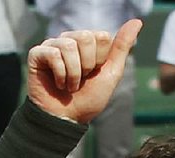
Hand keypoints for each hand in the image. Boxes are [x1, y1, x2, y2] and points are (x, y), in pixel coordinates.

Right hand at [25, 19, 141, 123]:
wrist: (67, 119)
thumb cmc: (88, 99)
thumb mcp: (111, 73)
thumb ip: (122, 47)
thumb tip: (137, 22)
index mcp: (88, 44)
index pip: (102, 36)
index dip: (101, 60)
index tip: (94, 74)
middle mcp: (70, 41)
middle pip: (86, 37)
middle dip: (87, 65)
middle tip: (81, 79)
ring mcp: (52, 46)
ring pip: (69, 45)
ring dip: (74, 74)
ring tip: (70, 85)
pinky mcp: (37, 54)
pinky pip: (53, 54)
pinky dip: (60, 75)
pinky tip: (58, 83)